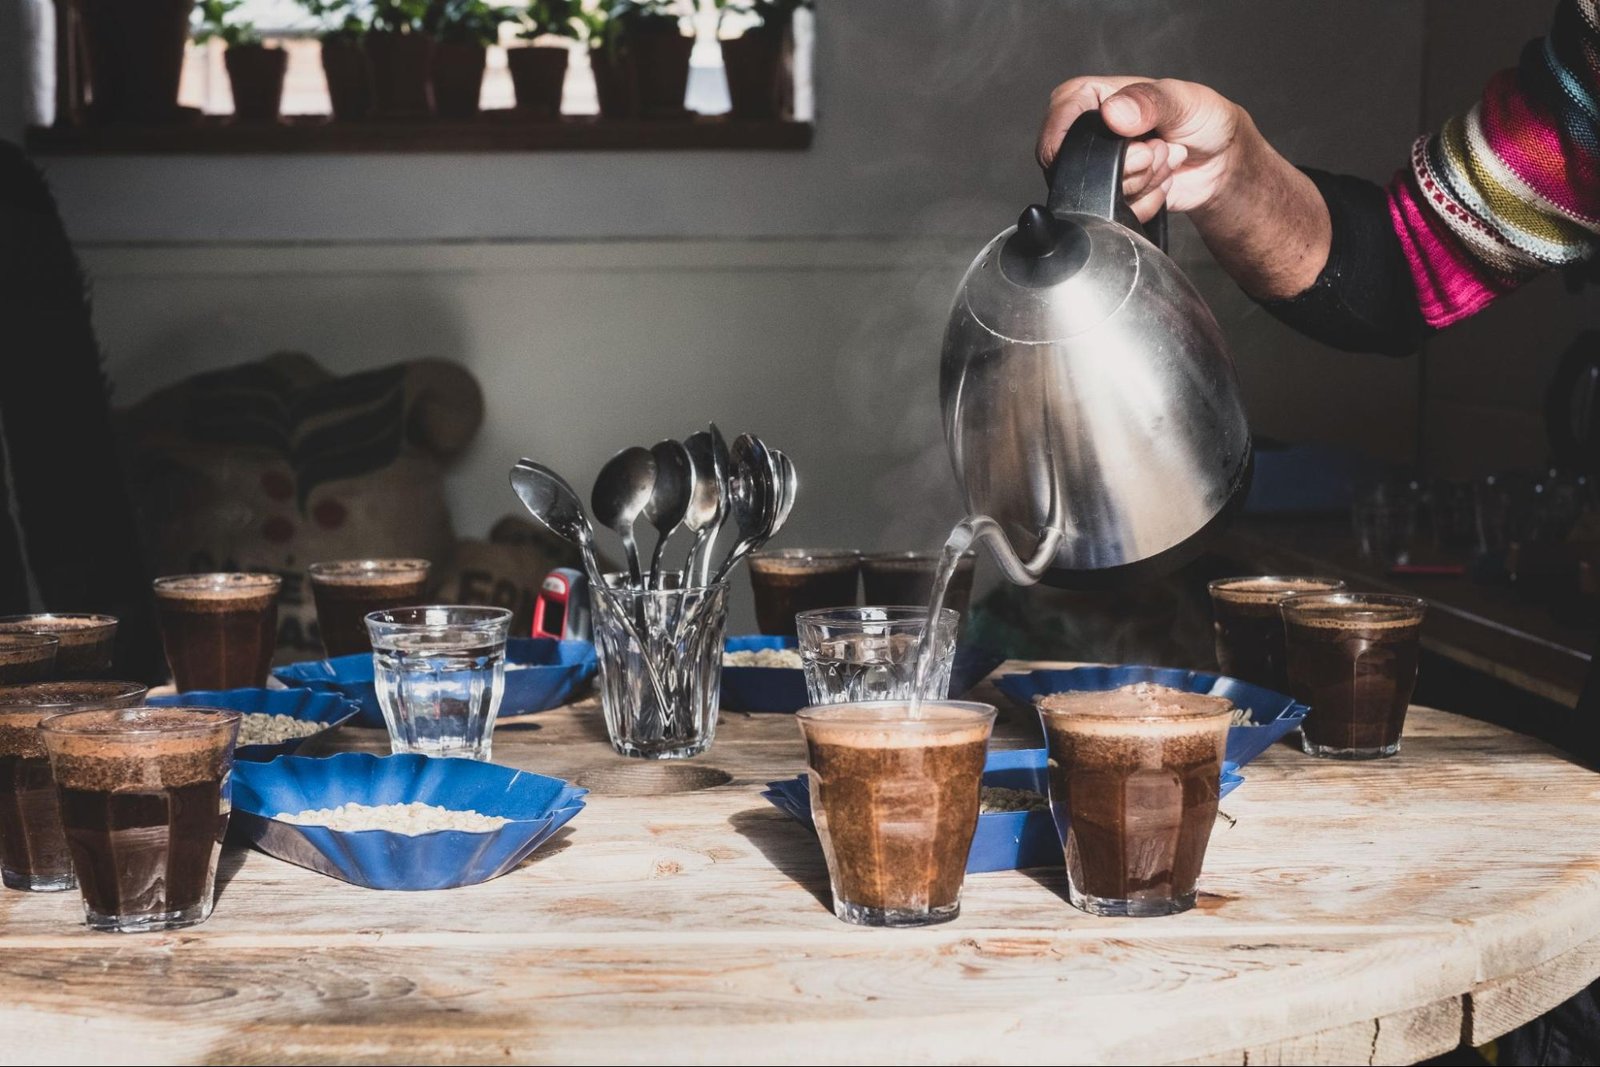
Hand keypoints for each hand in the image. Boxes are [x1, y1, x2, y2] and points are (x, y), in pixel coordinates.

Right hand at [1036, 76, 1248, 222]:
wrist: (1222, 160)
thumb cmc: (1203, 118)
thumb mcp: (1183, 100)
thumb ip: (1149, 102)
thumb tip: (1114, 113)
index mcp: (1092, 97)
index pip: (1059, 118)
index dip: (1078, 140)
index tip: (1114, 148)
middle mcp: (1088, 133)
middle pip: (1078, 163)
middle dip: (1127, 164)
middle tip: (1156, 148)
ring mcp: (1098, 167)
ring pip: (1098, 191)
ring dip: (1142, 181)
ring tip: (1164, 158)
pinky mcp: (1109, 196)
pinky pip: (1113, 212)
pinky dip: (1145, 201)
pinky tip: (1161, 179)